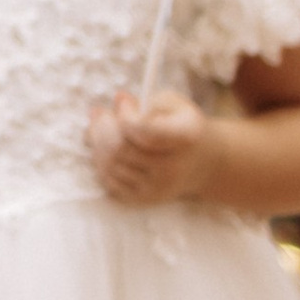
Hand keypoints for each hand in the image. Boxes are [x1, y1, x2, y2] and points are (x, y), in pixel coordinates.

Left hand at [90, 88, 215, 204]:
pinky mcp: (145, 199)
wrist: (202, 163)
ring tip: (100, 127)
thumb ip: (145, 101)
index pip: (142, 129)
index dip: (125, 114)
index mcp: (185, 137)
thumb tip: (117, 100)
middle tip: (101, 113)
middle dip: (103, 126)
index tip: (124, 101)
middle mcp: (173, 167)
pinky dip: (100, 163)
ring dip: (97, 143)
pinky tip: (104, 148)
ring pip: (110, 166)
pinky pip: (110, 182)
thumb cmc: (182, 127)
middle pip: (120, 149)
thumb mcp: (174, 104)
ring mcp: (158, 187)